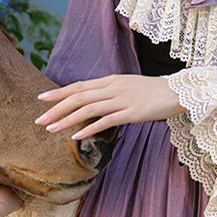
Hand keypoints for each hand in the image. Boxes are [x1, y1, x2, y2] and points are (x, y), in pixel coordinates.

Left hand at [34, 74, 185, 139]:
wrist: (178, 92)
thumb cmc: (154, 92)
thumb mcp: (128, 88)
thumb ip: (110, 94)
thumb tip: (93, 103)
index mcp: (111, 81)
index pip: (79, 86)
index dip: (59, 92)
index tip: (41, 99)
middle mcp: (113, 88)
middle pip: (78, 97)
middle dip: (56, 108)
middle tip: (39, 119)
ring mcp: (122, 99)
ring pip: (87, 108)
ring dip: (67, 119)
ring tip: (51, 129)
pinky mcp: (131, 112)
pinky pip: (105, 121)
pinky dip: (89, 128)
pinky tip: (76, 136)